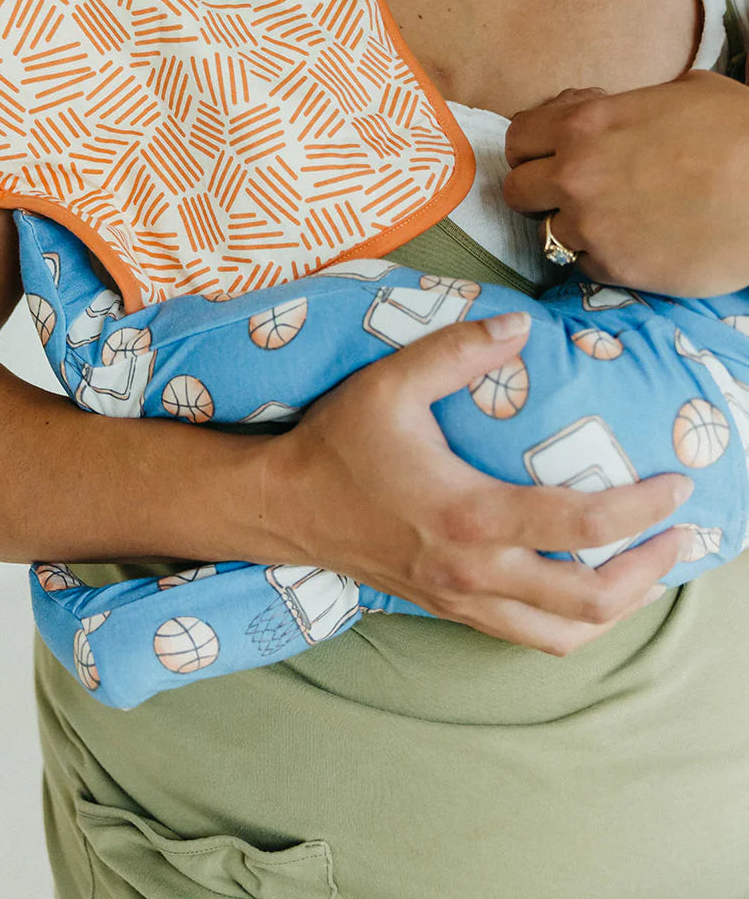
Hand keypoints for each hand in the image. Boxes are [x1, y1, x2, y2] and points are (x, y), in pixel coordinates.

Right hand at [264, 314, 690, 655]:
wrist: (283, 507)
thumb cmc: (336, 444)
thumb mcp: (389, 383)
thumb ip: (456, 352)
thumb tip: (520, 326)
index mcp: (469, 515)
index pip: (581, 525)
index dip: (642, 509)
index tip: (675, 486)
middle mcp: (473, 570)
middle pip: (588, 600)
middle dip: (648, 572)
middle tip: (680, 536)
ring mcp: (461, 598)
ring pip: (562, 634)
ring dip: (617, 608)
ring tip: (646, 571)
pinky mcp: (449, 608)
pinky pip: (528, 636)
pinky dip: (571, 622)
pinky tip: (584, 591)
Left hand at [502, 71, 748, 295]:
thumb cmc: (740, 131)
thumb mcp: (680, 91)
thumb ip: (623, 105)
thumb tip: (604, 109)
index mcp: (584, 124)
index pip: (517, 140)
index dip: (533, 149)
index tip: (551, 156)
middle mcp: (575, 174)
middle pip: (517, 192)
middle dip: (539, 192)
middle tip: (572, 193)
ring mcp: (591, 225)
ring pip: (548, 234)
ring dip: (573, 228)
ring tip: (614, 221)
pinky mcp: (616, 267)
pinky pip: (584, 265)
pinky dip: (602, 257)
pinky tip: (636, 243)